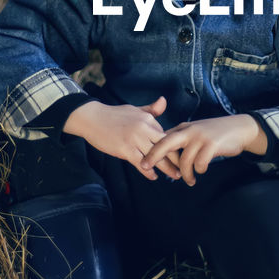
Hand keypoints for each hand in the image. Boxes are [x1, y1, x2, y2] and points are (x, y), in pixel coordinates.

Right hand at [62, 96, 180, 181]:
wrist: (92, 118)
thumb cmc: (114, 115)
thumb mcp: (135, 110)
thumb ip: (151, 109)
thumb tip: (164, 101)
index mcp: (148, 119)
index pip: (166, 135)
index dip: (174, 147)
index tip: (182, 155)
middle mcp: (144, 128)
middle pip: (165, 146)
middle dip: (177, 158)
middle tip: (185, 168)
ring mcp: (134, 139)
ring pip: (155, 156)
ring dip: (167, 168)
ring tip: (176, 175)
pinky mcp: (124, 149)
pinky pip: (140, 162)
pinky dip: (148, 171)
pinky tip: (153, 176)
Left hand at [140, 114, 267, 186]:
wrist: (240, 128)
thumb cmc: (216, 133)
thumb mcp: (196, 131)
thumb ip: (182, 139)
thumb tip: (165, 151)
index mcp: (184, 128)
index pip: (163, 138)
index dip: (152, 150)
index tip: (142, 161)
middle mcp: (189, 130)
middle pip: (165, 143)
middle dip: (153, 155)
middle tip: (145, 166)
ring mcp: (200, 137)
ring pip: (184, 160)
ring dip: (185, 174)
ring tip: (189, 180)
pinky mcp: (212, 145)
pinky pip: (200, 163)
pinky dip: (199, 170)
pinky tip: (201, 171)